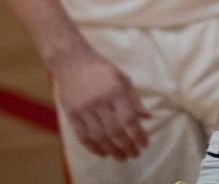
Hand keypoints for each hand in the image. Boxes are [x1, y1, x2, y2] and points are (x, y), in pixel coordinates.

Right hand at [51, 45, 148, 160]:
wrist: (72, 61)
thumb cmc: (101, 69)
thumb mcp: (122, 78)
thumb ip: (134, 99)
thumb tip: (147, 117)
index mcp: (115, 90)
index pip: (129, 118)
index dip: (138, 134)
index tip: (145, 144)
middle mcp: (100, 101)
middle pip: (115, 131)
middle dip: (127, 146)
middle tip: (134, 154)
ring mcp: (84, 109)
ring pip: (99, 137)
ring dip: (112, 150)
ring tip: (121, 157)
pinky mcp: (72, 115)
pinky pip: (83, 137)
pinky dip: (94, 148)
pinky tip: (103, 153)